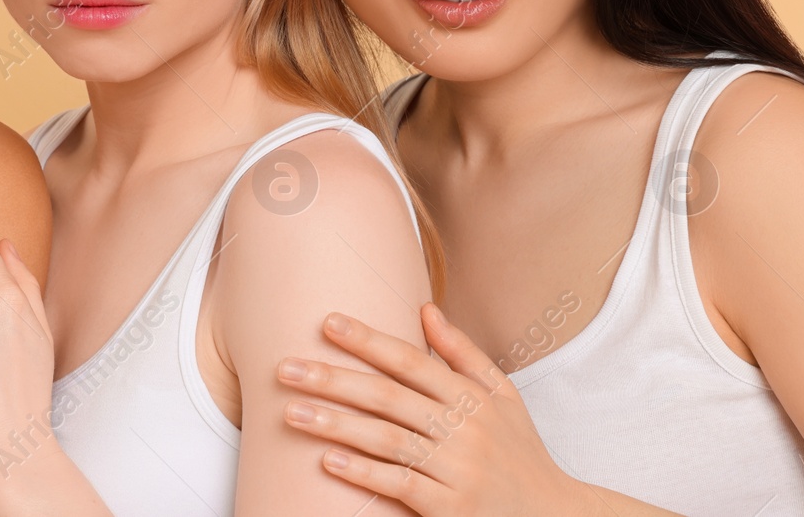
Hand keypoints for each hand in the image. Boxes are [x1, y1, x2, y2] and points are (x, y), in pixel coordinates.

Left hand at [277, 302, 596, 516]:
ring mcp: (456, 469)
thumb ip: (462, 353)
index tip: (326, 322)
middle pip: (387, 396)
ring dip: (334, 424)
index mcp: (471, 396)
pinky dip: (363, 472)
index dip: (367, 340)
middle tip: (284, 368)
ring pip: (386, 439)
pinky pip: (400, 484)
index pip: (410, 360)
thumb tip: (425, 307)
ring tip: (290, 412)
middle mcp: (463, 428)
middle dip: (332, 379)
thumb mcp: (503, 396)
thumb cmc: (519, 452)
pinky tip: (328, 461)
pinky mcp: (450, 507)